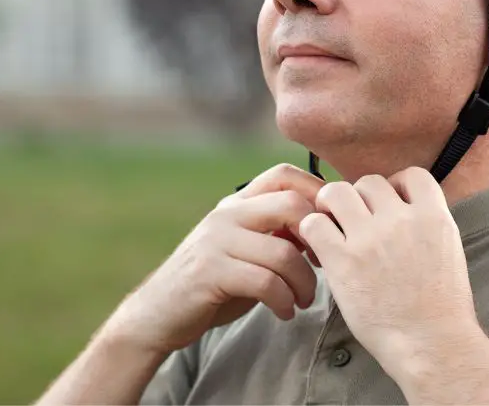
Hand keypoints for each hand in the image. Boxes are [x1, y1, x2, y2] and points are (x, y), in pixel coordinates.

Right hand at [102, 164, 325, 356]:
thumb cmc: (212, 283)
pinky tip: (286, 312)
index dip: (317, 193)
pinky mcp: (210, 273)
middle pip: (291, 205)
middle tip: (324, 266)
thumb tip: (323, 226)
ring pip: (284, 252)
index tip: (332, 227)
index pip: (284, 174)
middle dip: (319, 238)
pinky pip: (266, 282)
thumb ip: (276, 235)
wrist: (156, 314)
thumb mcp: (246, 250)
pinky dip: (285, 301)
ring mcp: (216, 241)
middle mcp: (226, 215)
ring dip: (305, 283)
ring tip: (304, 300)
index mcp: (236, 204)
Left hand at [298, 168, 479, 378]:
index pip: (411, 175)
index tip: (389, 206)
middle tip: (354, 223)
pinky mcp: (343, 260)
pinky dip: (312, 230)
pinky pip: (314, 223)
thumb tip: (406, 210)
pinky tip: (319, 247)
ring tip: (331, 226)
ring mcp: (371, 238)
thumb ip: (427, 225)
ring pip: (336, 192)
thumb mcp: (448, 252)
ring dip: (330, 206)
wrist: (431, 343)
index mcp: (434, 216)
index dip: (396, 186)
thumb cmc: (442, 309)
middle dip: (360, 199)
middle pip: (369, 182)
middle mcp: (401, 219)